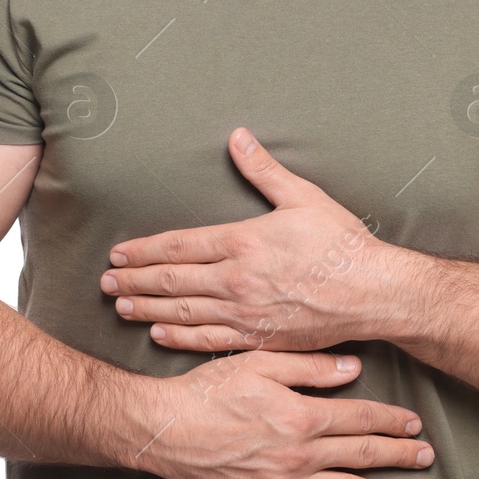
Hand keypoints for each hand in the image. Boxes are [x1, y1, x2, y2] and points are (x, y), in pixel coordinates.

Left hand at [101, 127, 391, 351]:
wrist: (373, 292)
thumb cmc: (341, 242)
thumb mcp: (303, 196)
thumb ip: (264, 169)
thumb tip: (237, 137)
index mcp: (243, 242)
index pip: (179, 247)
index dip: (144, 250)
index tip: (119, 253)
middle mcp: (236, 280)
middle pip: (172, 282)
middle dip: (135, 281)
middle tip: (105, 282)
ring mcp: (246, 313)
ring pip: (183, 313)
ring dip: (147, 309)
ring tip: (120, 306)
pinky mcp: (260, 338)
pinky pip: (209, 341)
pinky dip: (180, 337)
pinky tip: (159, 334)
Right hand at [133, 348, 432, 478]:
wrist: (168, 430)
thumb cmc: (210, 391)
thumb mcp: (260, 362)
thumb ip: (310, 365)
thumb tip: (354, 366)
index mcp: (301, 414)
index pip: (359, 417)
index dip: (391, 420)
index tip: (414, 423)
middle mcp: (300, 453)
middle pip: (361, 455)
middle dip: (399, 456)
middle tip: (426, 458)